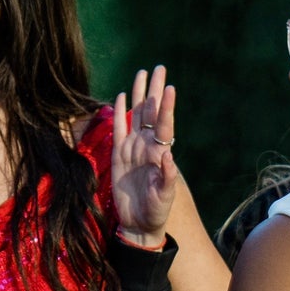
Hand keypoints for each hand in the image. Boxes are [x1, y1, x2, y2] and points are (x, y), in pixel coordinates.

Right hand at [111, 66, 177, 244]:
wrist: (139, 223)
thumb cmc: (156, 211)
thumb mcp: (164, 197)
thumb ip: (166, 177)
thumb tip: (168, 156)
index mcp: (160, 154)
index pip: (164, 125)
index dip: (167, 107)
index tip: (171, 89)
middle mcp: (147, 146)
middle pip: (151, 112)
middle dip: (155, 90)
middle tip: (160, 67)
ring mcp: (133, 148)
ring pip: (136, 115)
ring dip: (140, 94)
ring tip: (143, 73)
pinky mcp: (119, 154)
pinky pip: (119, 129)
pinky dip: (120, 112)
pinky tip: (123, 96)